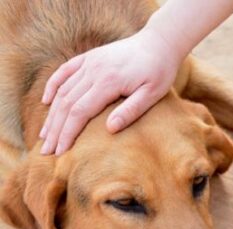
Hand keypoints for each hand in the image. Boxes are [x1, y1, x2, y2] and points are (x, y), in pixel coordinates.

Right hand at [40, 29, 180, 154]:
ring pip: (62, 91)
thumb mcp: (152, 94)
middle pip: (66, 104)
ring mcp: (89, 62)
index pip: (79, 112)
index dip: (67, 134)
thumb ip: (131, 110)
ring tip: (44, 136)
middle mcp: (93, 70)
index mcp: (108, 81)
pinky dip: (53, 86)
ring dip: (52, 115)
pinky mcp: (89, 58)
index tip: (60, 153)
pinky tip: (46, 102)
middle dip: (55, 130)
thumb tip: (110, 129)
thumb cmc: (159, 72)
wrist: (158, 43)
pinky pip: (64, 71)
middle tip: (46, 151)